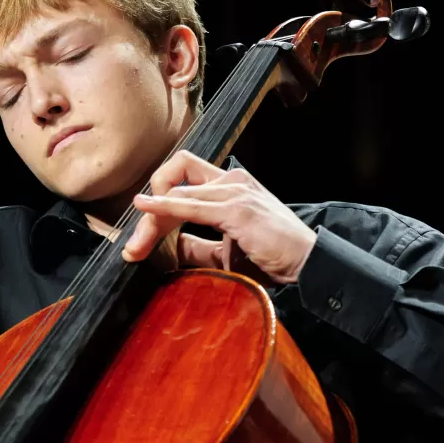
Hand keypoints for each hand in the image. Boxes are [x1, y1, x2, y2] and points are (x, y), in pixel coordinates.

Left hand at [121, 150, 316, 284]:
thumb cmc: (273, 258)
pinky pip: (189, 206)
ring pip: (176, 195)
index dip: (158, 200)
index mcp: (230, 185)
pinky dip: (163, 208)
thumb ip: (196, 246)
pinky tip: (145, 209)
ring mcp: (234, 191)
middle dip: (148, 211)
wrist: (310, 264)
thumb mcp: (226, 251)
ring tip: (136, 247)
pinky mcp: (237, 209)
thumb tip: (167, 247)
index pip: (182, 178)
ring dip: (152, 222)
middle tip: (133, 246)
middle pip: (174, 180)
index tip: (144, 233)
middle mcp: (231, 180)